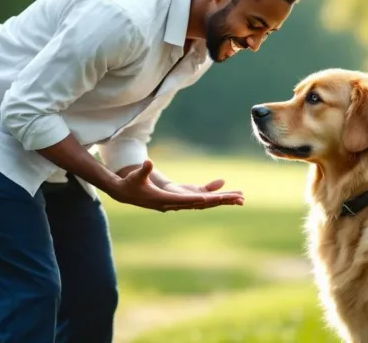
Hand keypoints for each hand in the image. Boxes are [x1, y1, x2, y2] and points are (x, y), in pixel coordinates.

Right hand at [108, 160, 243, 211]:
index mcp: (165, 200)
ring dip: (222, 200)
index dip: (199, 199)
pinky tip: (227, 194)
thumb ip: (143, 170)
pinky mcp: (181, 200)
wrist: (127, 194)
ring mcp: (179, 203)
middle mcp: (175, 204)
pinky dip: (214, 196)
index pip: (186, 200)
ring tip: (240, 198)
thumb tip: (148, 162)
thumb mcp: (136, 176)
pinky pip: (201, 199)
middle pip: (202, 203)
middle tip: (238, 198)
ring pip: (204, 203)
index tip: (213, 198)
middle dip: (220, 200)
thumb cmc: (131, 184)